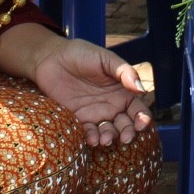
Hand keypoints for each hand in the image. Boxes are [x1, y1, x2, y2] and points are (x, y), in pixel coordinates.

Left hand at [28, 37, 153, 146]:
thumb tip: (141, 89)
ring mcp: (95, 114)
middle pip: (126, 125)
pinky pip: (87, 132)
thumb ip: (123, 71)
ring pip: (108, 132)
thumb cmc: (81, 54)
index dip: (143, 118)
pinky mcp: (78, 119)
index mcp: (122, 92)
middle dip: (128, 133)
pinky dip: (91, 138)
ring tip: (106, 139)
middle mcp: (112, 106)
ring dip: (110, 138)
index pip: (138, 109)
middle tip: (126, 138)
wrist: (51, 58)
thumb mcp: (105, 59)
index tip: (141, 124)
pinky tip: (92, 139)